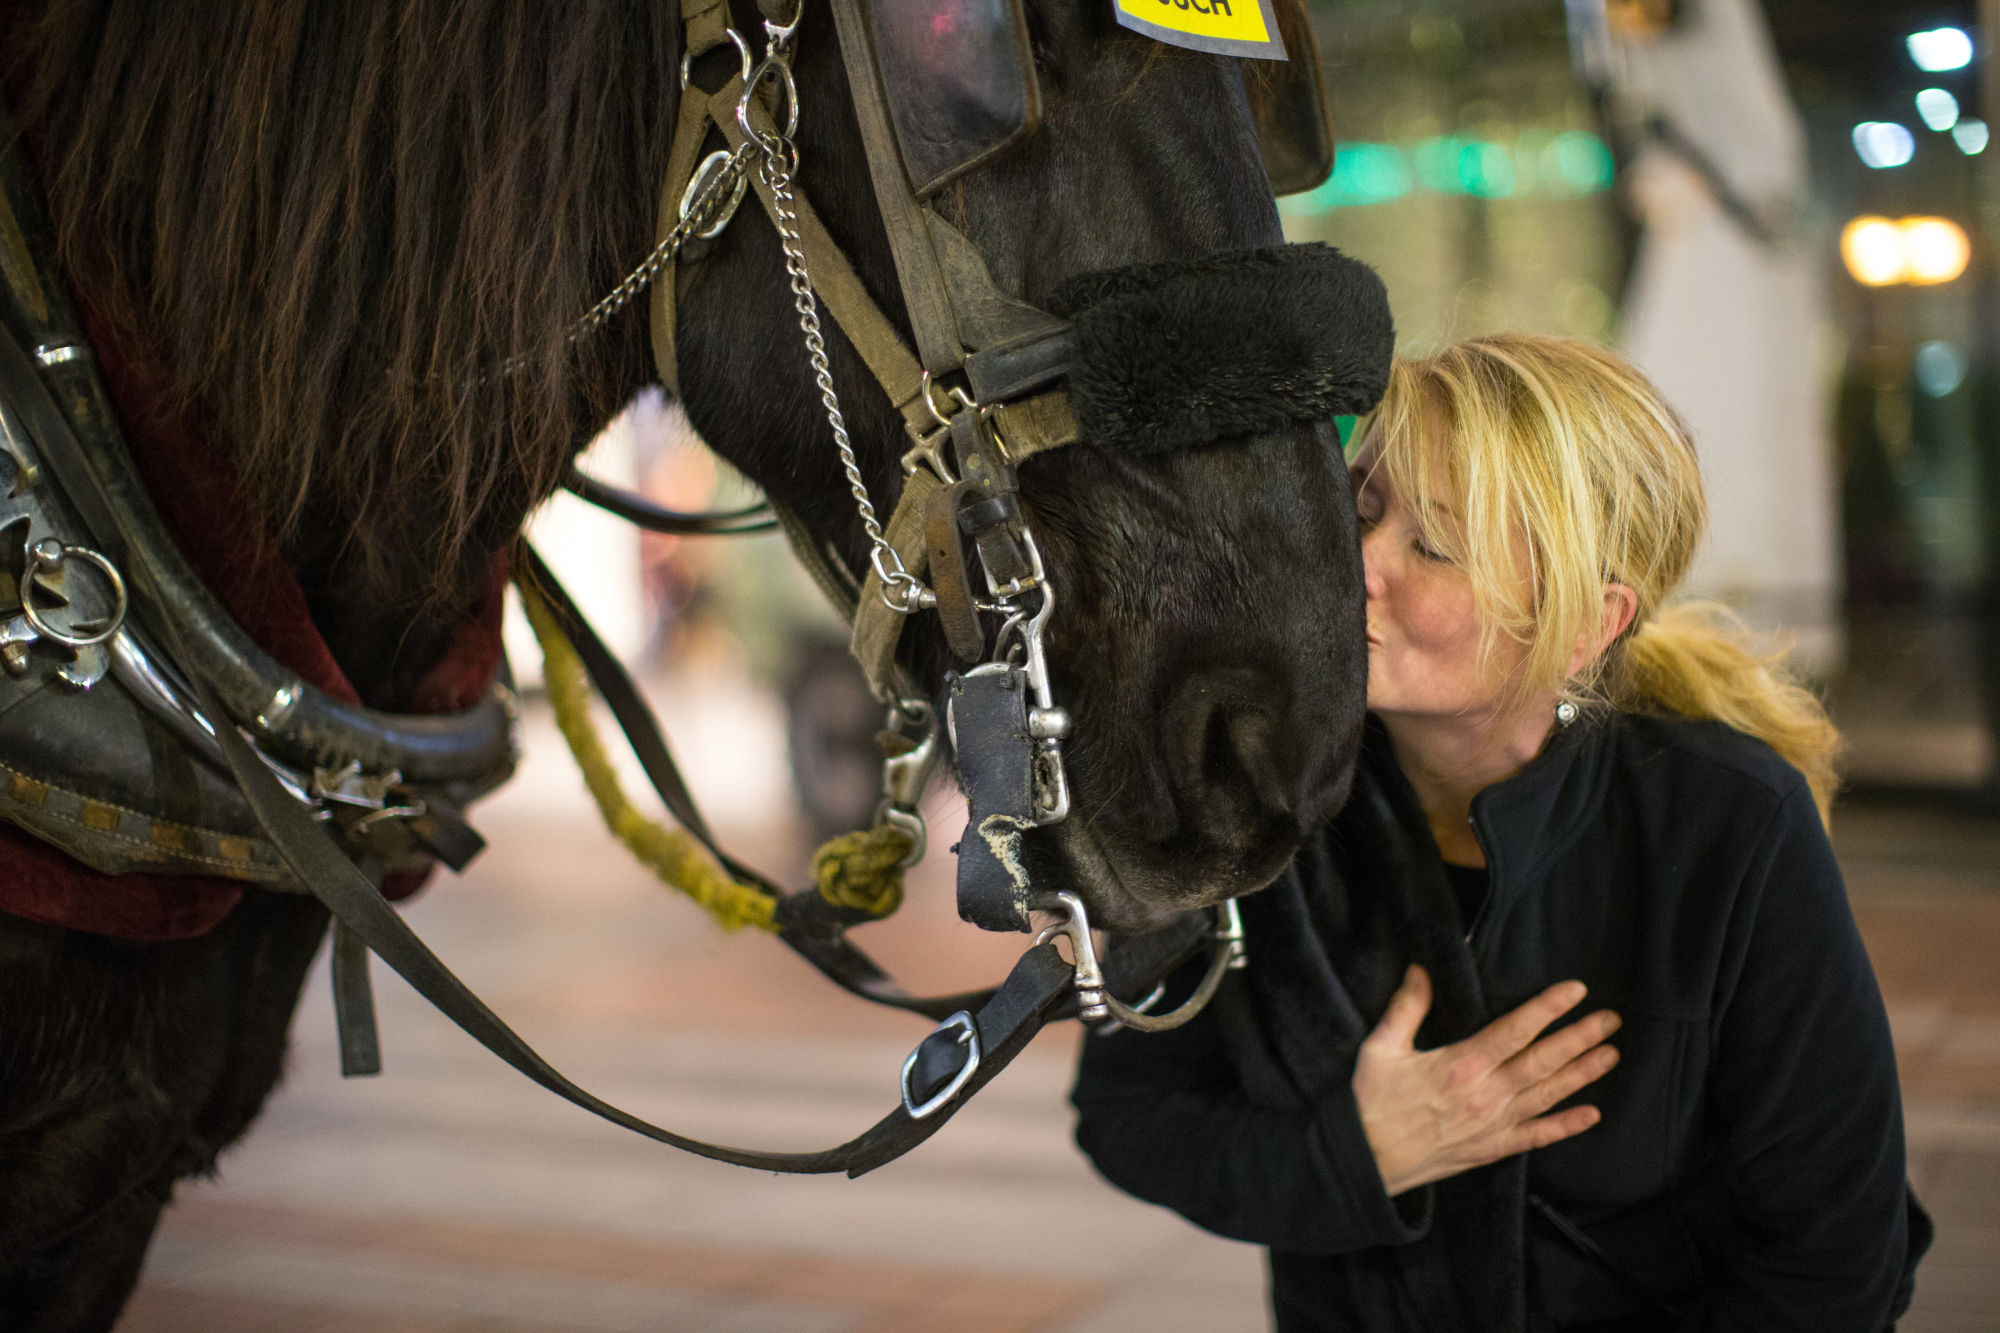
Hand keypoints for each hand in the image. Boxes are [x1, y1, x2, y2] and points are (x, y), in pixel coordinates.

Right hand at [1352, 966, 1619, 1196]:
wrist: (1365, 1160)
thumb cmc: (1370, 1101)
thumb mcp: (1380, 1047)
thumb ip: (1406, 1007)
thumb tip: (1421, 970)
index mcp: (1460, 1065)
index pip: (1515, 1030)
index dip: (1548, 1008)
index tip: (1576, 990)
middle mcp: (1485, 1095)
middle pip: (1542, 1061)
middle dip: (1579, 1038)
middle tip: (1611, 1020)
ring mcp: (1492, 1124)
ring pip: (1547, 1095)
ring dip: (1582, 1075)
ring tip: (1611, 1055)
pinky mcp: (1491, 1148)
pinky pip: (1535, 1137)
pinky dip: (1564, 1127)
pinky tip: (1591, 1116)